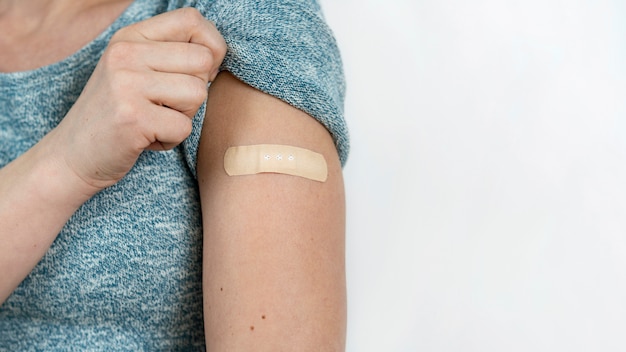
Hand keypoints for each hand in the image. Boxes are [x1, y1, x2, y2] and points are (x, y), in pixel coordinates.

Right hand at [48, 8, 225, 190]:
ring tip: (155, 121)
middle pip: (202, 61)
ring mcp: (126, 84)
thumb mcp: (136, 71)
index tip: (199, 71)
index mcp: (130, 37)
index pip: (192, 20)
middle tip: (168, 105)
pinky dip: (172, 140)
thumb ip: (171, 55)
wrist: (73, 155)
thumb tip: (217, 54)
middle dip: (197, 89)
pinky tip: (146, 138)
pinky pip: (184, 127)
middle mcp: (125, 53)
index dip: (211, 47)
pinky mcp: (132, 118)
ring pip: (198, 94)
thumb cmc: (117, 114)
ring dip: (184, 116)